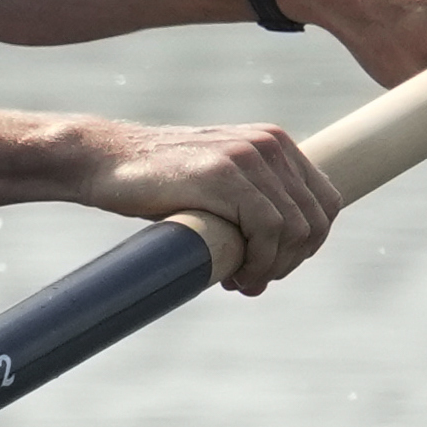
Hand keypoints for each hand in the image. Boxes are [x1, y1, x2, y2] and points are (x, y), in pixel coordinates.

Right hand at [79, 118, 339, 294]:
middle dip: (291, 261)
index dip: (307, 245)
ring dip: (274, 267)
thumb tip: (279, 250)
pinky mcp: (223, 175)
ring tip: (243, 283)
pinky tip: (237, 276)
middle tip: (255, 281)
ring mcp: (247, 156)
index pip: (324, 202)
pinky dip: (260, 262)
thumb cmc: (152, 181)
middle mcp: (268, 144)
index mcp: (273, 143)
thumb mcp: (214, 181)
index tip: (274, 266)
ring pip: (296, 228)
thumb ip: (249, 200)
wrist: (101, 160)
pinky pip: (268, 229)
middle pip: (316, 219)